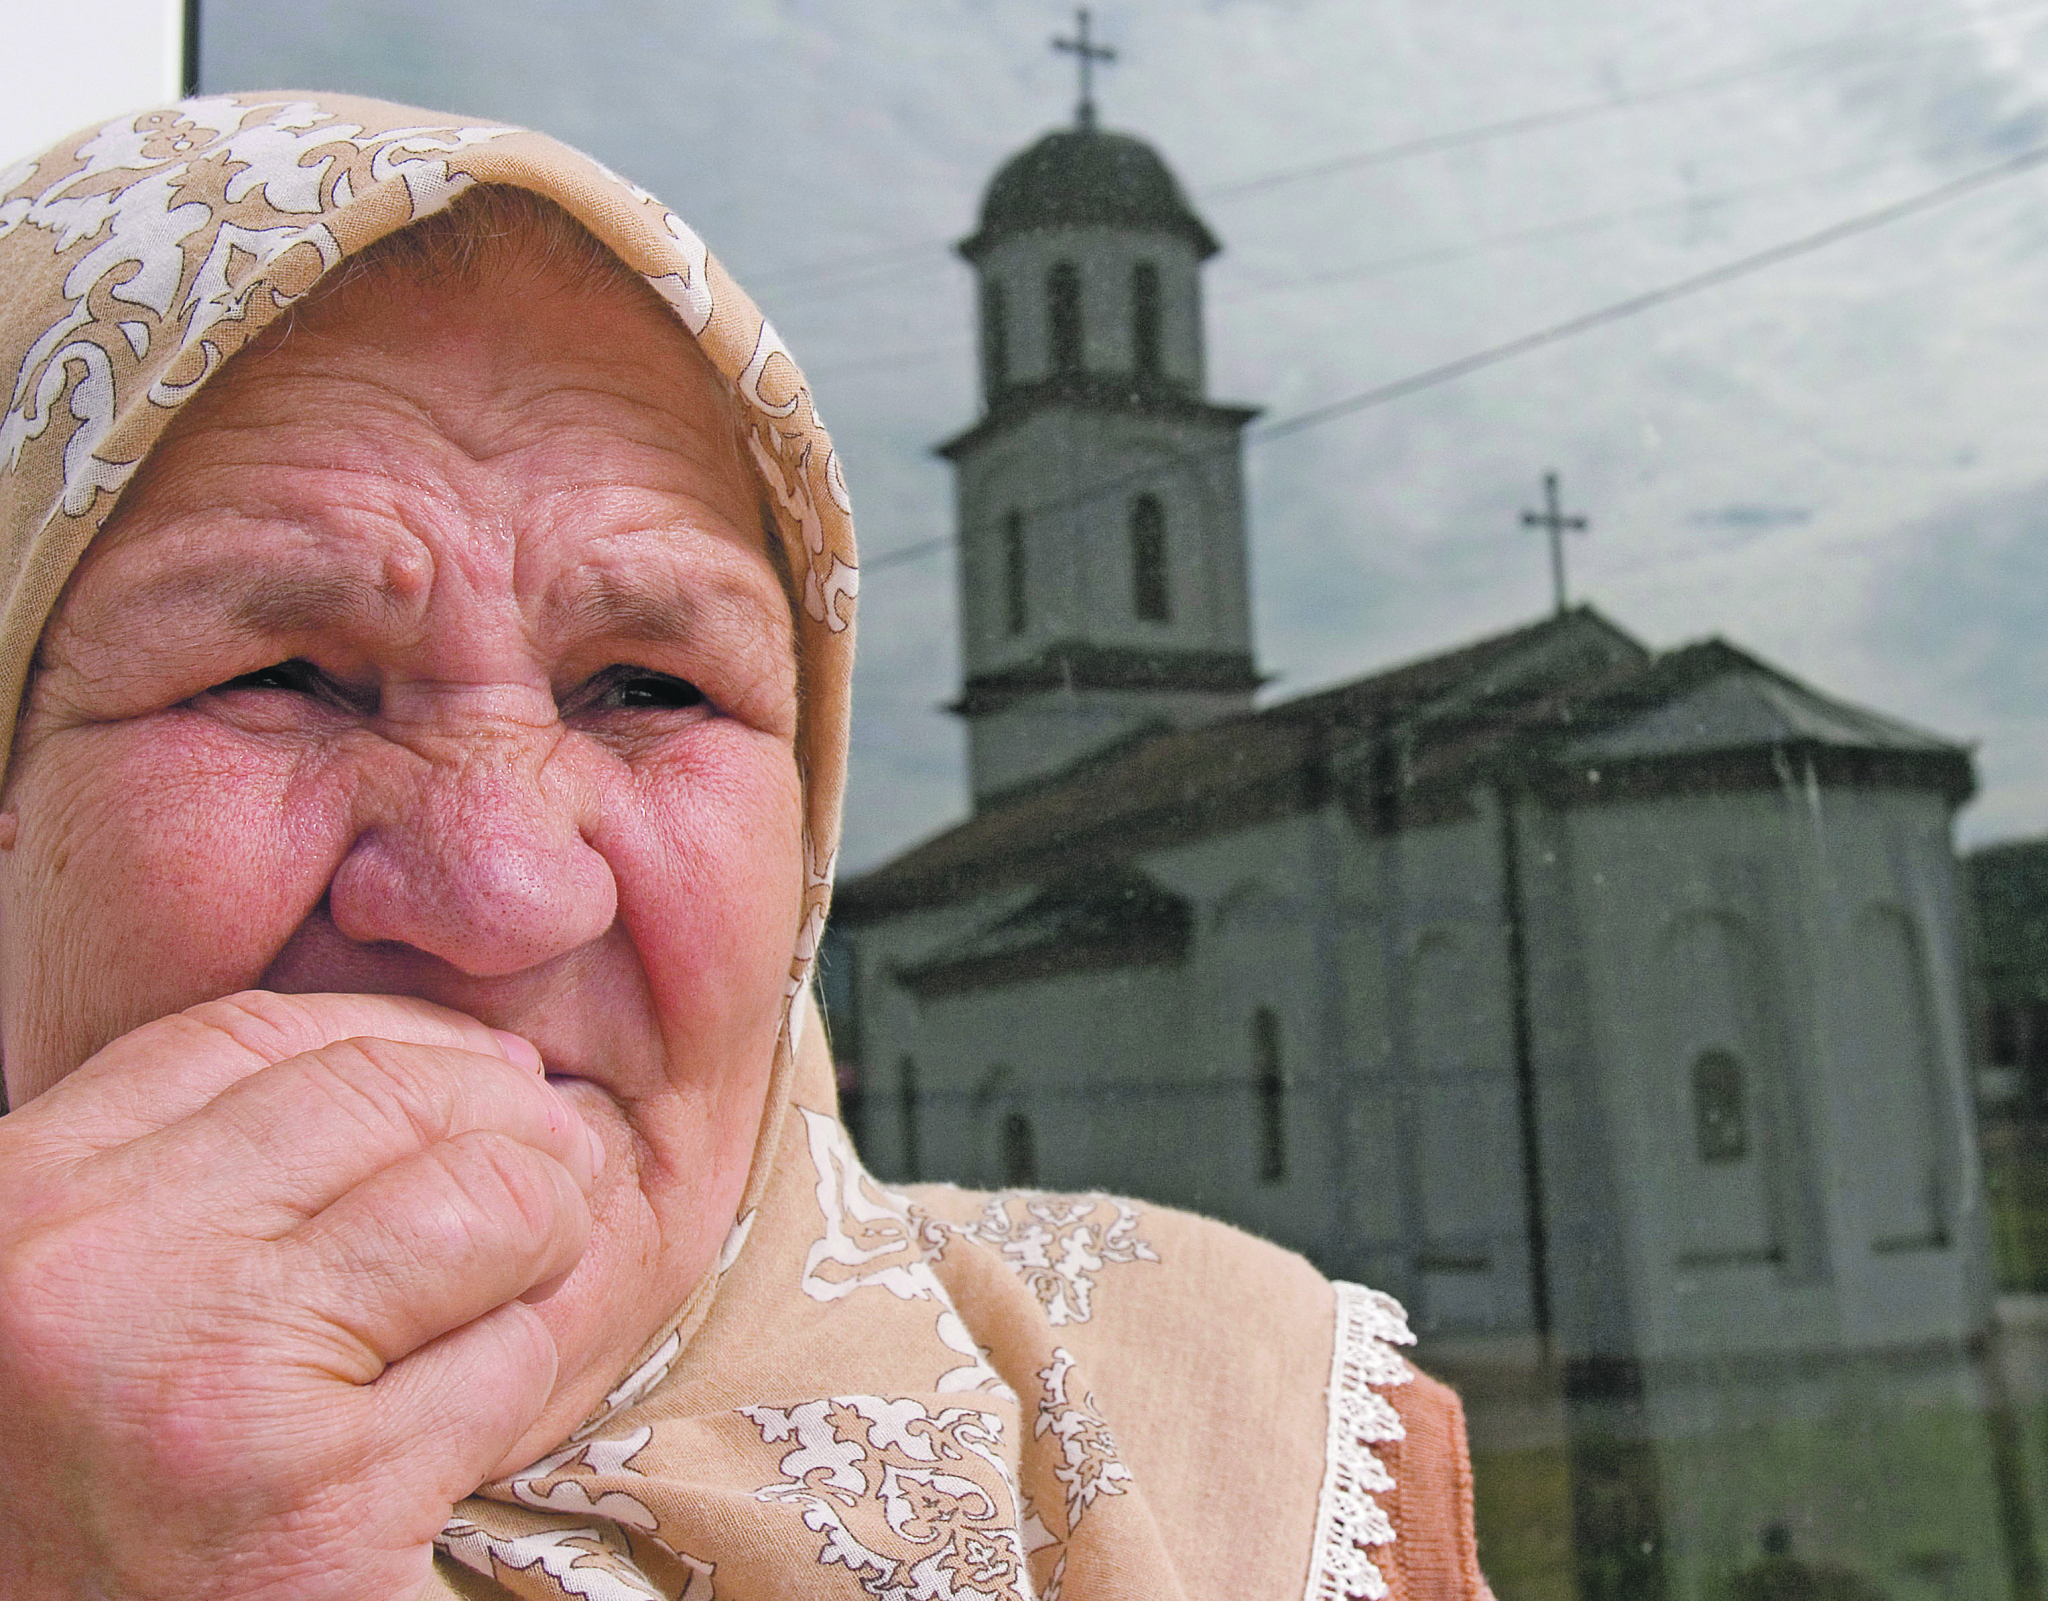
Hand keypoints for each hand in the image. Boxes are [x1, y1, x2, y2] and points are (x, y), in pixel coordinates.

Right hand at [0, 990, 602, 1600]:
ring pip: (483, 1206)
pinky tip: (459, 1436)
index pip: (253, 1035)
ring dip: (542, 1247)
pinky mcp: (319, 1508)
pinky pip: (508, 1362)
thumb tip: (480, 1066)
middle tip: (553, 1188)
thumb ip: (225, 1171)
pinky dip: (516, 1386)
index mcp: (19, 1202)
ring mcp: (208, 1382)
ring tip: (513, 1304)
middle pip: (386, 1096)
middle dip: (512, 1126)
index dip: (407, 1039)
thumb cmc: (88, 1492)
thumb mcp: (99, 1297)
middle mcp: (96, 1273)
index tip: (488, 1080)